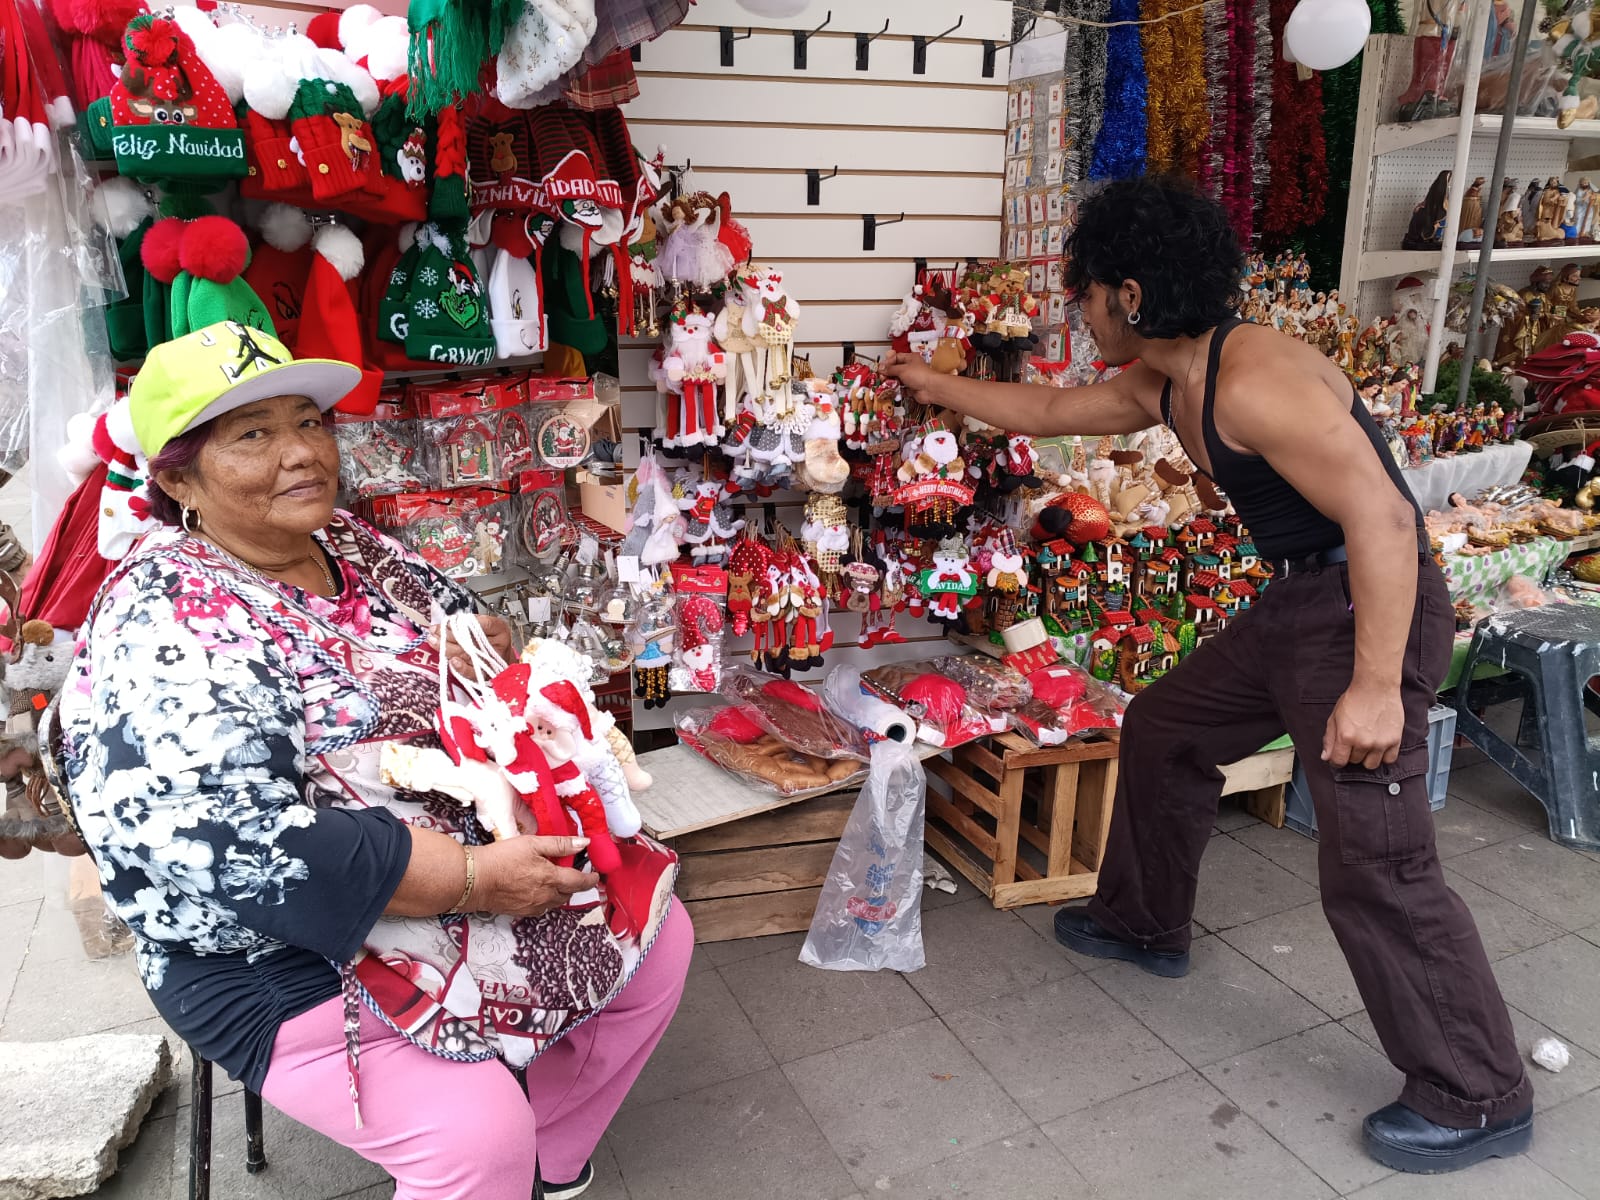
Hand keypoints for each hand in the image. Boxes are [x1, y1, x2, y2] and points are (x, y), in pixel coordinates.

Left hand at [429, 614, 515, 674]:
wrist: (502, 661)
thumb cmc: (492, 641)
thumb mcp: (488, 626)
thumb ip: (474, 622)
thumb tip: (452, 622)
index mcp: (499, 630)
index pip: (484, 624)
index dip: (466, 622)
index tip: (450, 620)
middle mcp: (497, 646)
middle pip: (471, 639)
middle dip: (449, 634)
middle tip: (435, 630)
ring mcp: (490, 661)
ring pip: (466, 654)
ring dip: (447, 648)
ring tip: (433, 641)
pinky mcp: (484, 675)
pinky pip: (471, 673)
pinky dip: (460, 668)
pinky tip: (452, 661)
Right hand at [475, 835, 600, 917]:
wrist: (474, 880)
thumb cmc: (501, 859)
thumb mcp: (533, 843)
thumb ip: (560, 844)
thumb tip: (583, 844)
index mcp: (552, 879)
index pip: (580, 882)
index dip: (590, 879)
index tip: (595, 875)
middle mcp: (545, 897)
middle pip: (569, 893)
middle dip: (575, 884)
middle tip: (574, 872)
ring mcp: (533, 906)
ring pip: (555, 902)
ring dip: (561, 892)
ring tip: (556, 879)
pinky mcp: (521, 912)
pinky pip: (541, 907)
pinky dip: (546, 899)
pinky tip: (538, 889)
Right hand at [880, 351, 941, 403]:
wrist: (930, 389)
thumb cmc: (920, 375)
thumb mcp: (902, 369)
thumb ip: (890, 368)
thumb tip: (881, 368)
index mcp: (910, 358)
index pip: (896, 357)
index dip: (888, 362)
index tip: (881, 367)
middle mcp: (911, 368)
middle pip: (895, 369)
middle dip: (888, 373)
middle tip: (882, 376)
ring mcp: (911, 378)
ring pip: (897, 379)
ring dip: (891, 382)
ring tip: (886, 383)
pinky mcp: (911, 388)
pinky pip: (901, 388)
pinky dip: (896, 389)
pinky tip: (892, 390)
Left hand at [1321, 680, 1404, 769]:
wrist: (1376, 687)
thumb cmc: (1354, 699)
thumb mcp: (1334, 717)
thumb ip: (1329, 739)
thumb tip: (1326, 757)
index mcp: (1346, 736)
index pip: (1338, 761)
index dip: (1336, 760)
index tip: (1338, 755)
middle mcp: (1363, 742)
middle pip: (1354, 761)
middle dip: (1351, 754)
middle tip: (1354, 741)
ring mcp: (1380, 743)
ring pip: (1371, 764)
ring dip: (1367, 757)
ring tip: (1366, 744)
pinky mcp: (1395, 740)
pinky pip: (1389, 760)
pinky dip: (1384, 756)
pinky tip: (1379, 746)